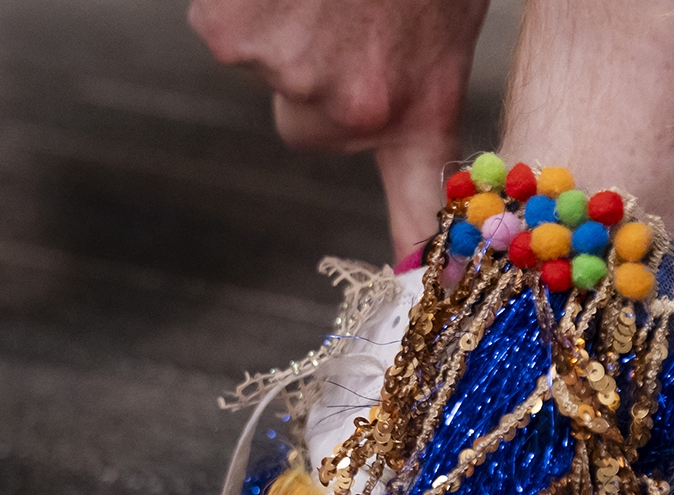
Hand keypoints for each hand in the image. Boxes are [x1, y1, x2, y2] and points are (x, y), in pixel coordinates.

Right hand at [189, 0, 489, 259]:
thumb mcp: (450, 11)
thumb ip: (427, 66)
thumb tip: (398, 99)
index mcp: (421, 102)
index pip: (420, 202)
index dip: (416, 246)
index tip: (426, 287)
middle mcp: (353, 109)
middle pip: (305, 118)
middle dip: (316, 68)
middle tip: (346, 10)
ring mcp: (288, 75)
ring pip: (261, 62)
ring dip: (283, 19)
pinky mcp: (232, 36)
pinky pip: (223, 24)